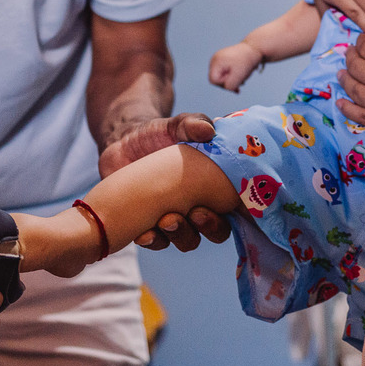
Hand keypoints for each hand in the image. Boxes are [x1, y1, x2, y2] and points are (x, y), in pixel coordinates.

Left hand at [97, 113, 231, 250]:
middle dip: (210, 227)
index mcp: (215, 187)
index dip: (240, 212)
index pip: (237, 207)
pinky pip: (156, 242)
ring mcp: (175, 219)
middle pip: (217, 231)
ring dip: (180, 234)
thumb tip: (207, 130)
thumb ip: (192, 124)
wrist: (124, 143)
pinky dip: (152, 240)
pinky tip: (143, 234)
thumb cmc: (159, 135)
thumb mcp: (177, 126)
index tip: (230, 205)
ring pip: (187, 240)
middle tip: (197, 213)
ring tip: (167, 221)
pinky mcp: (150, 225)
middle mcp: (199, 208)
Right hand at [209, 42, 262, 91]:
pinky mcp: (223, 60)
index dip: (224, 84)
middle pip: (216, 79)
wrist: (254, 48)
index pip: (213, 80)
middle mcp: (214, 59)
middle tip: (242, 82)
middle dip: (228, 82)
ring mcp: (218, 59)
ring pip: (221, 76)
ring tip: (242, 77)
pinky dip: (232, 75)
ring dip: (232, 80)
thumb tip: (226, 88)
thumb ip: (230, 85)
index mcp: (216, 62)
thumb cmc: (247, 61)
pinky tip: (241, 75)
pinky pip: (225, 72)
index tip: (236, 79)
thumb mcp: (239, 76)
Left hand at [336, 23, 364, 143]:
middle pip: (357, 68)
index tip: (362, 39)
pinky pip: (360, 116)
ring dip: (345, 79)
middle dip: (351, 57)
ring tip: (341, 72)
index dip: (362, 41)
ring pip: (355, 90)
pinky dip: (347, 108)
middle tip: (350, 53)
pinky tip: (341, 102)